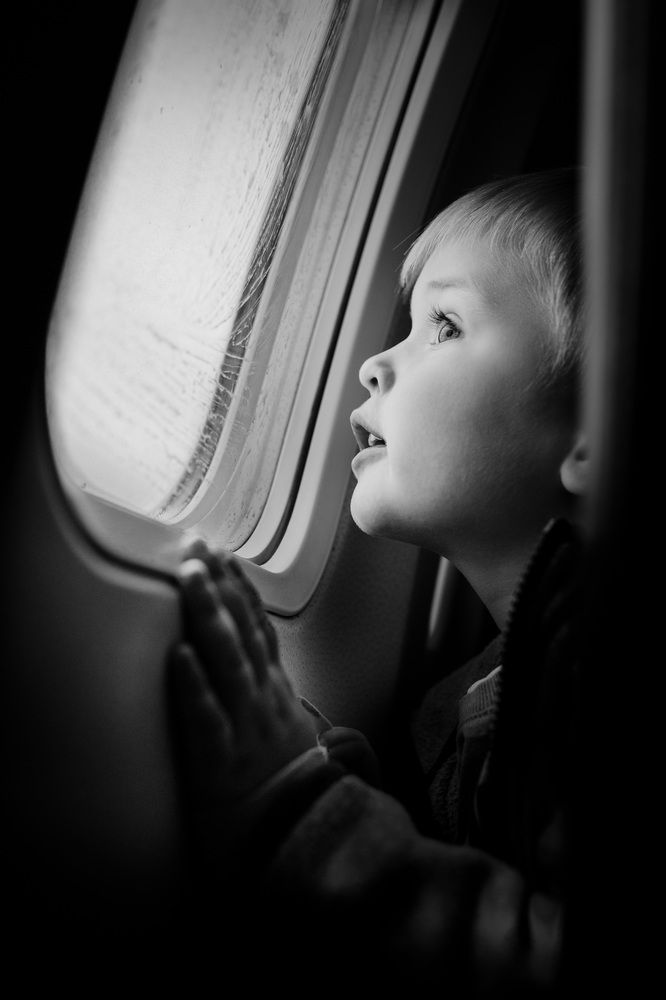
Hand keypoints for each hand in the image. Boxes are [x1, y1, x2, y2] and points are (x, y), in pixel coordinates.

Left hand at [169, 541, 321, 817]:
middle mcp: (263, 701)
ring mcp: (246, 729)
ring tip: (188, 577)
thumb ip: (271, 696)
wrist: (300, 843)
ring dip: (208, 614)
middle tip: (197, 546)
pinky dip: (194, 685)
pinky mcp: (222, 764)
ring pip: (228, 662)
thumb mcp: (287, 732)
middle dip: (219, 585)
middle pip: (242, 632)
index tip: (224, 552)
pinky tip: (178, 654)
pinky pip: (208, 719)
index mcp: (275, 694)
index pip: (259, 629)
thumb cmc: (287, 791)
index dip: (240, 588)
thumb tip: (260, 667)